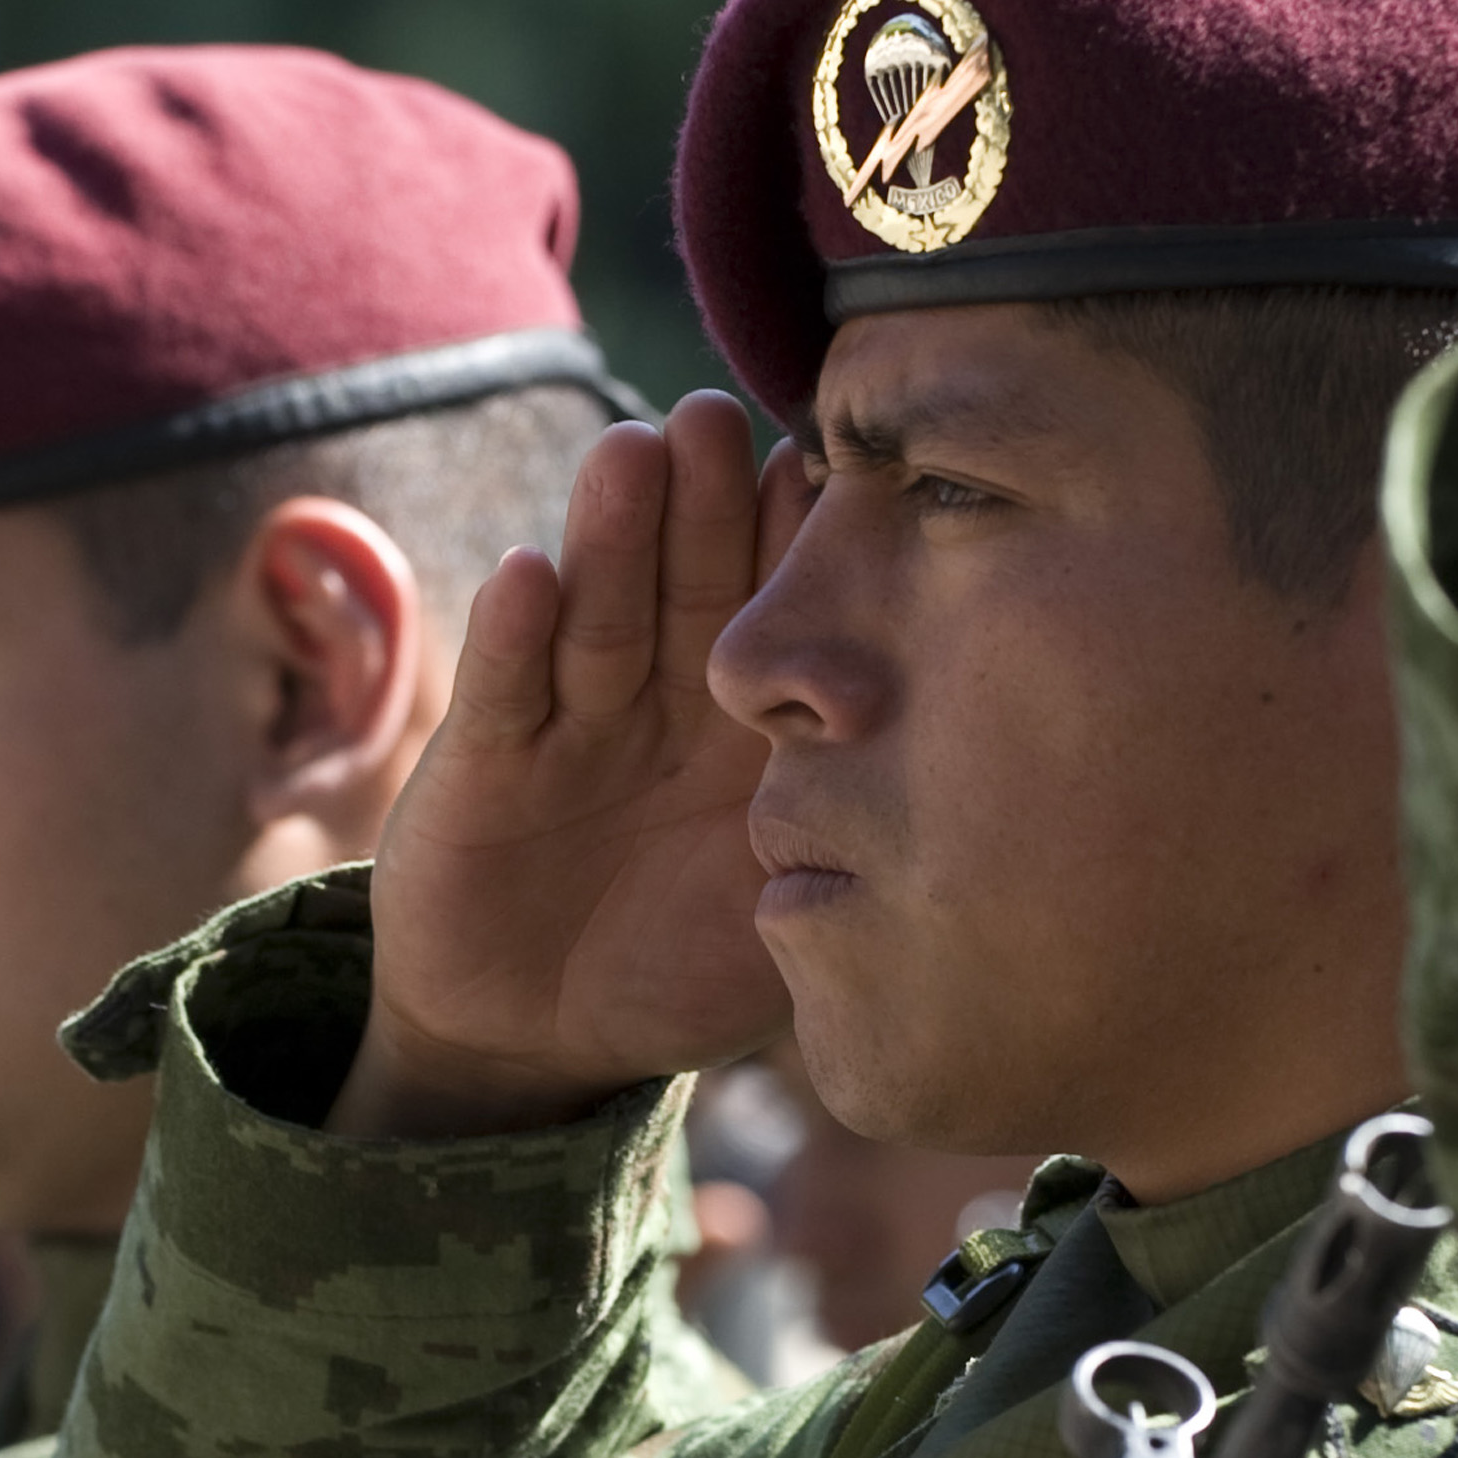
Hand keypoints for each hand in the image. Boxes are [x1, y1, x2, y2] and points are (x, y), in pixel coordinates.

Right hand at [330, 396, 809, 1137]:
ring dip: (613, 531)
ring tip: (634, 451)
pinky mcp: (485, 761)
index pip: (781, 620)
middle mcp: (663, 699)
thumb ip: (847, 873)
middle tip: (725, 420)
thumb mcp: (779, 932)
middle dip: (705, 502)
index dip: (797, 550)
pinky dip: (512, 634)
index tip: (835, 473)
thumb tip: (971, 844)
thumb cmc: (676, 973)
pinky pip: (505, 691)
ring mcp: (572, 720)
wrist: (537, 1036)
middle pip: (689, 584)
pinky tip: (528, 573)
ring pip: (599, 611)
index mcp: (749, 729)